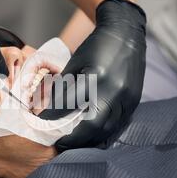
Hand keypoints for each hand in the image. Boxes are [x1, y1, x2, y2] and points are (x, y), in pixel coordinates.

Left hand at [39, 0, 145, 150]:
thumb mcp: (74, 63)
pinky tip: (90, 136)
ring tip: (73, 142)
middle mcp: (114, 90)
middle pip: (92, 125)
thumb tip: (49, 110)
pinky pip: (117, 125)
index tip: (42, 126)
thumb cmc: (96, 47)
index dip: (54, 119)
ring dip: (88, 140)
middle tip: (59, 143)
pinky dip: (102, 133)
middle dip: (73, 138)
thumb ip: (64, 87)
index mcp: (95, 77)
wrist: (126, 34)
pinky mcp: (133, 102)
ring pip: (106, 129)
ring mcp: (127, 98)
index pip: (69, 105)